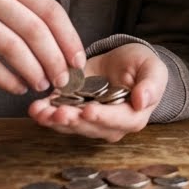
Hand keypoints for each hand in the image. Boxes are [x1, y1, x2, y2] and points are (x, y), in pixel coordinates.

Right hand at [0, 0, 85, 95]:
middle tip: (64, 80)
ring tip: (42, 85)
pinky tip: (19, 87)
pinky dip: (8, 80)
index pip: (49, 9)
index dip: (69, 38)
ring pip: (13, 48)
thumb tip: (66, 46)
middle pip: (35, 30)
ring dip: (34, 71)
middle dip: (55, 60)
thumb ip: (28, 11)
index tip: (78, 61)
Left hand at [29, 42, 167, 141]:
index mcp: (133, 117)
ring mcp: (90, 120)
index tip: (89, 110)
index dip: (103, 117)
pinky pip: (59, 116)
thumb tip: (143, 101)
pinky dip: (46, 113)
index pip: (118, 121)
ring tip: (40, 112)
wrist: (123, 62)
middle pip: (91, 126)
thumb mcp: (153, 69)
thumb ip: (151, 84)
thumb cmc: (141, 66)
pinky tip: (36, 108)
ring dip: (54, 120)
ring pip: (72, 125)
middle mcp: (110, 125)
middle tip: (58, 112)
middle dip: (73, 120)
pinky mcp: (74, 111)